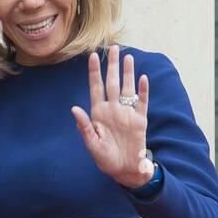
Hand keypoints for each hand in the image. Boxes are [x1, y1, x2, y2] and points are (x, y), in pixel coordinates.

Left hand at [71, 44, 153, 188]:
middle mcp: (113, 109)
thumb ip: (84, 127)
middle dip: (112, 65)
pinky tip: (143, 78)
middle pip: (113, 83)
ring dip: (128, 73)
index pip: (96, 88)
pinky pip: (142, 101)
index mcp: (99, 114)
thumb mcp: (92, 145)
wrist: (124, 169)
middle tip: (114, 48)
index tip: (92, 56)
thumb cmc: (105, 159)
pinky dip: (143, 90)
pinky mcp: (140, 119)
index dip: (94, 72)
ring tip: (128, 57)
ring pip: (127, 88)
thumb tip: (74, 109)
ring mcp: (127, 113)